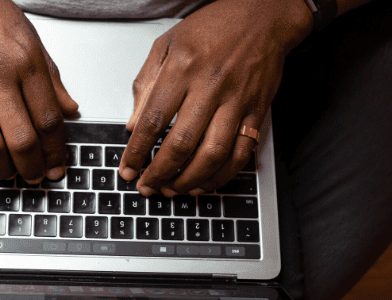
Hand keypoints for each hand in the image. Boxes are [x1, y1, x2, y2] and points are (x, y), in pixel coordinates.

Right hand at [0, 0, 77, 182]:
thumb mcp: (27, 36)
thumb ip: (50, 76)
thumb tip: (70, 108)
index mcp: (26, 62)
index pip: (49, 120)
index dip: (55, 151)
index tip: (55, 165)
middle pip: (23, 139)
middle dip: (31, 168)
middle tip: (33, 177)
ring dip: (1, 170)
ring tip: (5, 174)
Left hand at [119, 0, 311, 196]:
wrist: (263, 15)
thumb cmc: (214, 26)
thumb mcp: (167, 44)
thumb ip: (146, 83)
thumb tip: (134, 125)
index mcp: (182, 69)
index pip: (153, 120)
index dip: (137, 151)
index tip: (127, 169)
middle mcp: (210, 87)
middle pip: (181, 143)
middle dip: (160, 172)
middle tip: (147, 186)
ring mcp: (236, 101)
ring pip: (212, 154)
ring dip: (190, 179)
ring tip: (173, 189)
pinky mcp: (257, 111)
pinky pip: (241, 153)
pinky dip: (223, 175)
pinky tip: (205, 183)